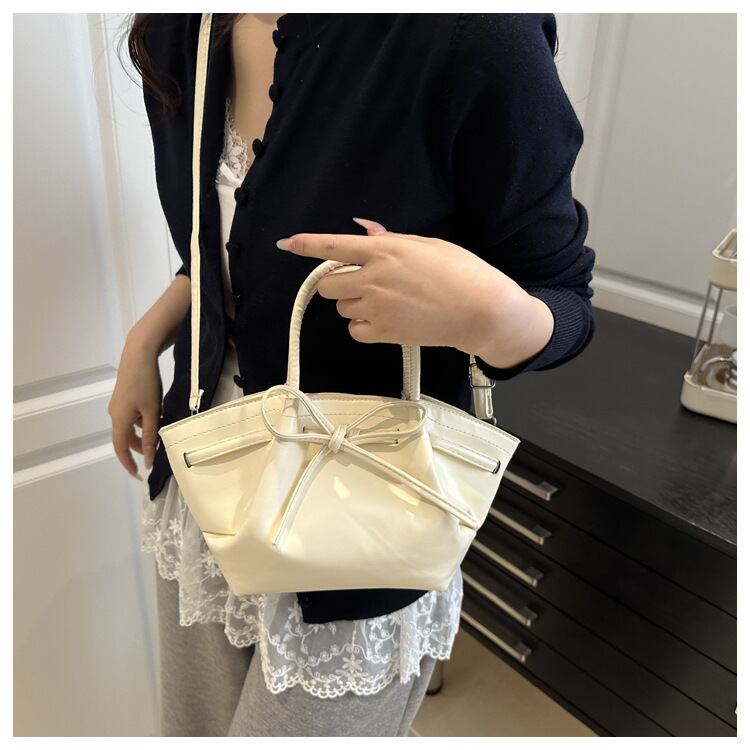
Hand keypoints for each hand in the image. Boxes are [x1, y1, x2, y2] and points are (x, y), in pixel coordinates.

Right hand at [108, 333, 163, 479]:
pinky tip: (160, 414)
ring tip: (162, 431)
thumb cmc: (146, 383)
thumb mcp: (152, 412)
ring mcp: (119, 405)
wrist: (139, 354)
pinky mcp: (125, 396)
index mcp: (119, 420)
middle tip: (156, 452)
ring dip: (145, 432)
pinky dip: (145, 420)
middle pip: (126, 438)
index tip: (139, 475)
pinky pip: (134, 415)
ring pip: (132, 426)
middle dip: (140, 447)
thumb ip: (150, 436)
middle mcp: (115, 414)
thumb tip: (147, 458)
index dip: (128, 464)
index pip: (120, 449)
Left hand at [276, 218, 552, 367]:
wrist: (479, 310)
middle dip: (337, 284)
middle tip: (361, 284)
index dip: (306, 244)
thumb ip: (388, 240)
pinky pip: (355, 330)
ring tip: (384, 303)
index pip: (333, 246)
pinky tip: (384, 321)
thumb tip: (362, 231)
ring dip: (353, 305)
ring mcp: (376, 308)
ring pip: (341, 308)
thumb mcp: (425, 244)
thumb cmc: (460, 272)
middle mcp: (374, 278)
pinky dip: (363, 327)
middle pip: (328, 285)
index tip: (286, 243)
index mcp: (384, 251)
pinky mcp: (383, 333)